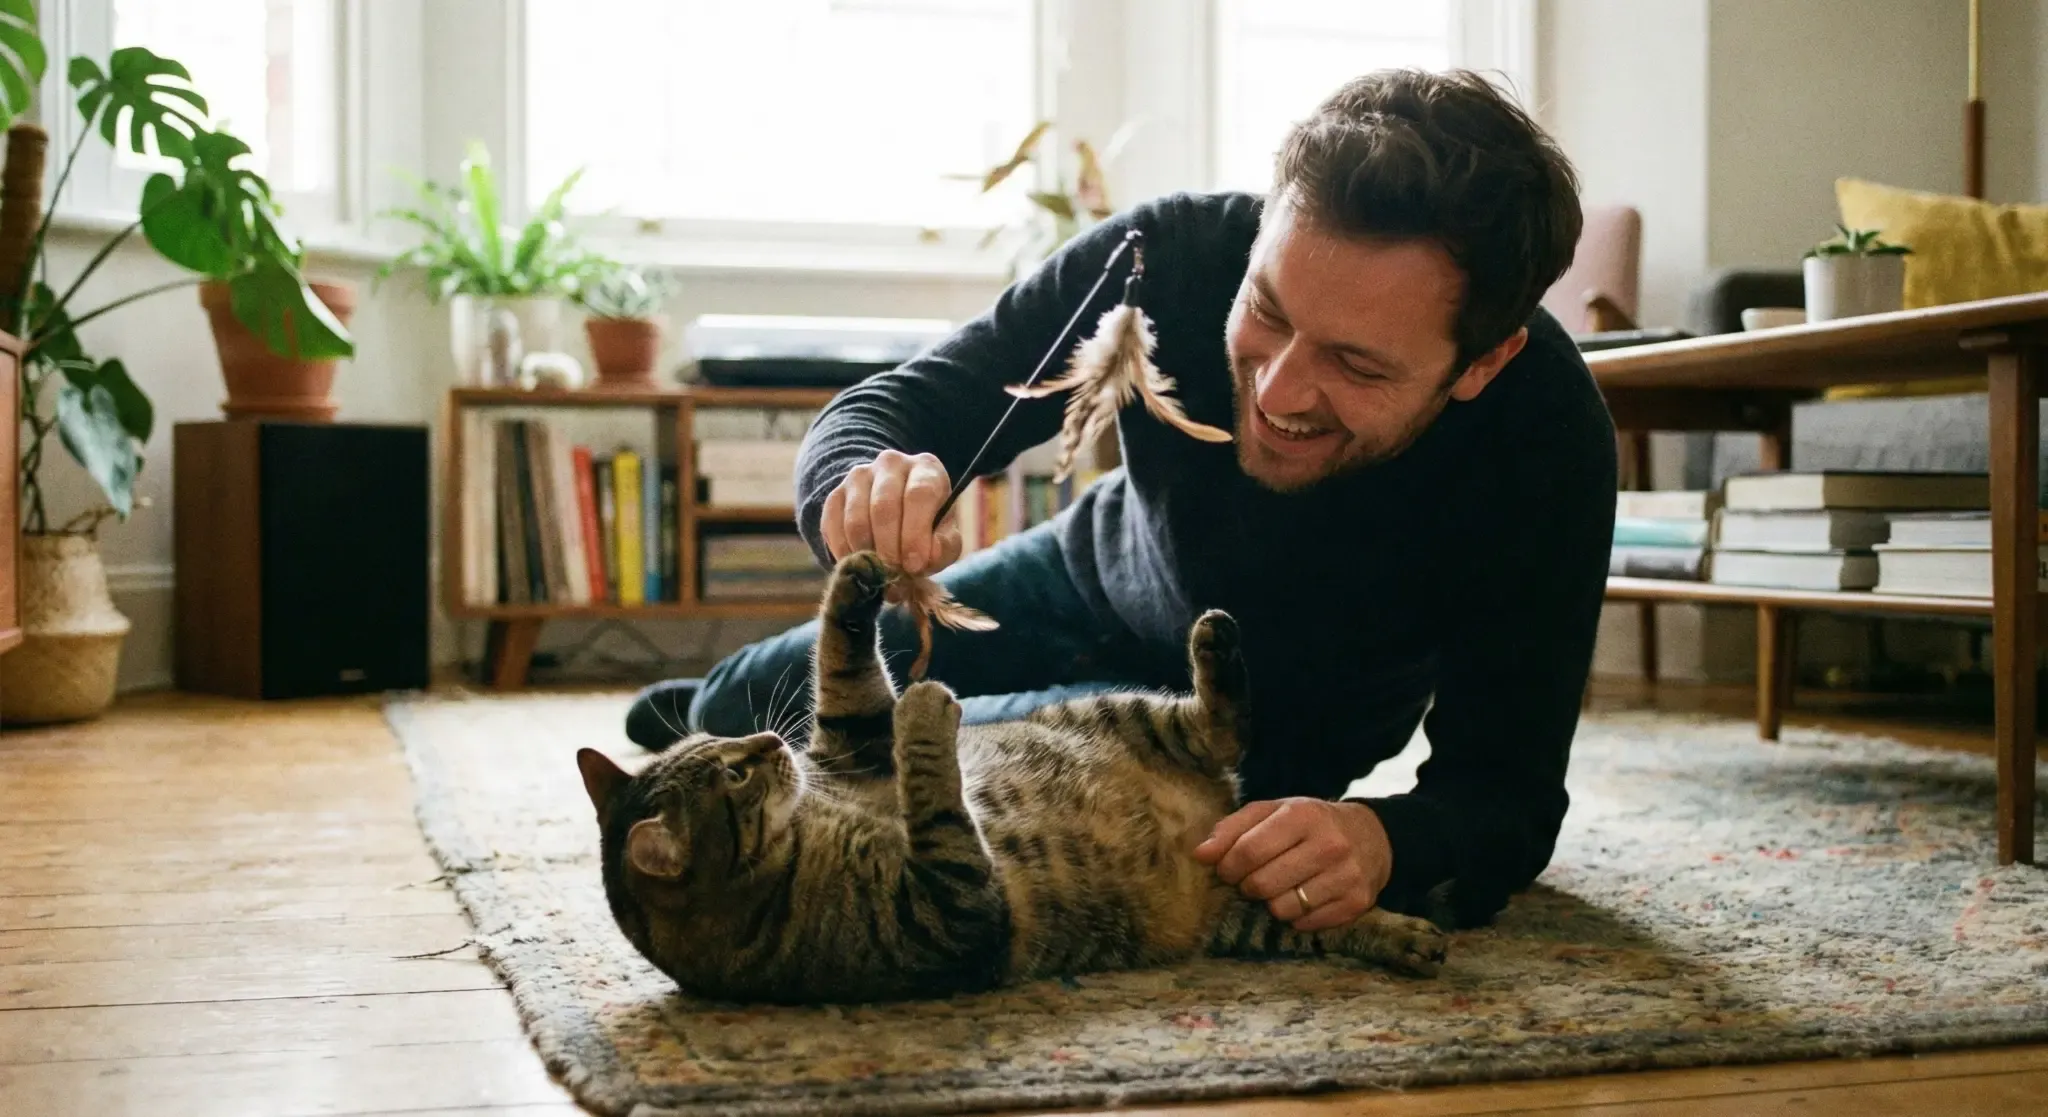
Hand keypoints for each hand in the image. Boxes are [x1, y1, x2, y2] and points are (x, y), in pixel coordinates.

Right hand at [819, 450, 962, 575]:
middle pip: (884, 506)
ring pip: (856, 518)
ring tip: (878, 571)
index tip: (914, 564)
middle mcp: (891, 463)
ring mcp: (859, 475)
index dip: (915, 533)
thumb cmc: (928, 526)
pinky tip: (859, 563)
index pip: (918, 494)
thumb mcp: (945, 536)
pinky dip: (844, 551)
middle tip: (894, 573)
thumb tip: (926, 557)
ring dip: (866, 552)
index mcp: (926, 468)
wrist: (896, 512)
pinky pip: (833, 525)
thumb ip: (943, 548)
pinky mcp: (835, 493)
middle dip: (889, 548)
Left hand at [1193, 798, 1392, 931]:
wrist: (1371, 837)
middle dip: (1248, 887)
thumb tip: (1199, 855)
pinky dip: (1297, 917)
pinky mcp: (1357, 902)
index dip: (1228, 867)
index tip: (1227, 870)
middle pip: (1262, 884)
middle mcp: (1329, 844)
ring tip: (1281, 888)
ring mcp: (1346, 875)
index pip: (1248, 850)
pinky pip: (1306, 924)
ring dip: (1272, 904)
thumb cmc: (1310, 824)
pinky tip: (1304, 898)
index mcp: (1303, 816)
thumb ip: (1232, 829)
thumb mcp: (1273, 813)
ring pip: (1282, 910)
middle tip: (1253, 881)